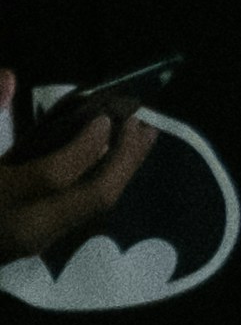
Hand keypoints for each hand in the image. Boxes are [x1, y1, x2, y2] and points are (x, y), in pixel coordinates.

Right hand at [0, 93, 151, 263]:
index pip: (54, 175)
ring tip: (140, 137)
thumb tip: (8, 77)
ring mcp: (26, 244)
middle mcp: (19, 228)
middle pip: (92, 199)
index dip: (85, 144)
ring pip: (89, 211)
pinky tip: (105, 162)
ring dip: (118, 172)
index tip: (106, 115)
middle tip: (143, 123)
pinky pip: (76, 215)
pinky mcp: (26, 247)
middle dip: (125, 160)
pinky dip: (97, 185)